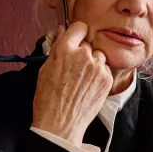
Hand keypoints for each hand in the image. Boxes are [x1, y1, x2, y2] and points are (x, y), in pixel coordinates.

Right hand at [32, 22, 112, 146]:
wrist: (61, 123)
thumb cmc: (48, 99)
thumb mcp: (45, 69)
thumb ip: (57, 47)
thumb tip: (62, 30)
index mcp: (64, 49)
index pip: (79, 27)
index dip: (77, 34)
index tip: (76, 39)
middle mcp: (83, 55)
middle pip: (88, 44)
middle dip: (82, 53)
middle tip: (74, 69)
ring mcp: (97, 67)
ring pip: (98, 56)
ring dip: (93, 64)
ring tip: (81, 80)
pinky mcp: (107, 79)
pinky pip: (105, 70)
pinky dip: (99, 76)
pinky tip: (88, 87)